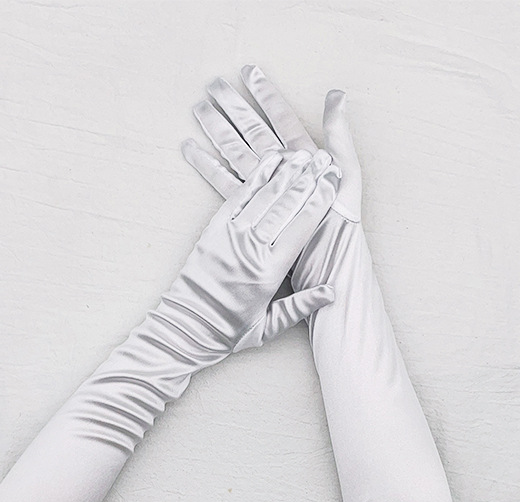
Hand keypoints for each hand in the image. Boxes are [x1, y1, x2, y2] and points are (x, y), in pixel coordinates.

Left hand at [160, 147, 339, 354]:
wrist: (185, 327)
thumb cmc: (229, 330)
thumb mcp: (270, 327)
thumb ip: (302, 306)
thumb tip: (332, 291)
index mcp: (270, 272)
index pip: (302, 227)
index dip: (320, 200)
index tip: (334, 180)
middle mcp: (251, 249)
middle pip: (286, 204)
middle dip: (308, 178)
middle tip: (324, 158)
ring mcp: (230, 236)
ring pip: (264, 195)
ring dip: (285, 171)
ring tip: (302, 153)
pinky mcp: (214, 230)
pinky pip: (238, 196)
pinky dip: (256, 177)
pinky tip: (269, 162)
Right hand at [182, 65, 361, 223]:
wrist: (326, 258)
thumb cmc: (341, 219)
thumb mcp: (347, 173)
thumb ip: (338, 135)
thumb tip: (336, 94)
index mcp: (303, 156)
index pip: (282, 117)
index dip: (266, 94)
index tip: (249, 71)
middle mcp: (280, 168)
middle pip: (252, 129)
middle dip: (232, 105)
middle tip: (212, 83)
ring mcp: (264, 187)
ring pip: (234, 150)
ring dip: (216, 129)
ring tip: (198, 108)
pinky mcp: (251, 207)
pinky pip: (225, 182)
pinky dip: (208, 166)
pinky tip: (192, 149)